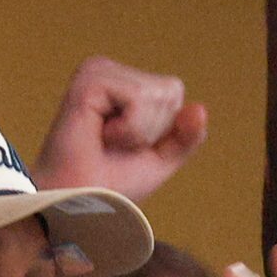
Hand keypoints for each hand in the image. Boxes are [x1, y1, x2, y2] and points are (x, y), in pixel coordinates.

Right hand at [34, 56, 208, 203]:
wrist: (77, 206)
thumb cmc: (109, 185)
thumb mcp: (160, 160)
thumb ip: (185, 136)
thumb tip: (199, 109)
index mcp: (121, 82)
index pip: (173, 92)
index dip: (161, 129)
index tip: (126, 146)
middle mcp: (107, 70)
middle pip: (170, 90)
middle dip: (152, 130)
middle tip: (114, 146)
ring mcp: (97, 71)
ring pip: (157, 94)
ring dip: (139, 131)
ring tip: (105, 141)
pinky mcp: (90, 80)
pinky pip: (139, 98)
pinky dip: (129, 128)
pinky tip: (100, 135)